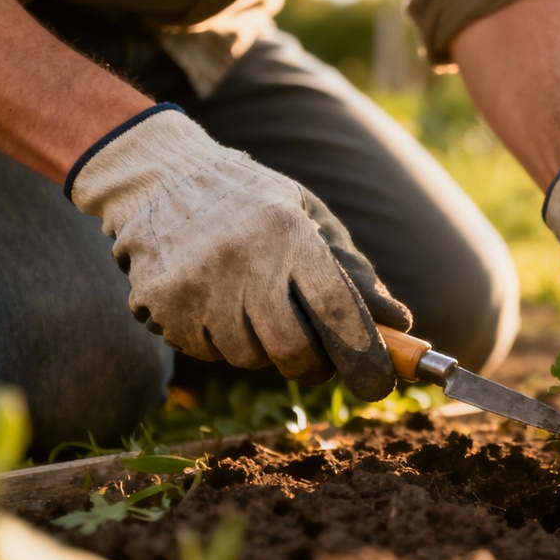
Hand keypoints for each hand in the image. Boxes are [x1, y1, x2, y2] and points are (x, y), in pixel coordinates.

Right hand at [67, 104, 410, 399]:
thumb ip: (353, 271)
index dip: (363, 355)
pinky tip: (215, 303)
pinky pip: (205, 351)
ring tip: (254, 309)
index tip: (378, 384)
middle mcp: (243, 259)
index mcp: (289, 233)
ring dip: (261, 350)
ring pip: (246, 357)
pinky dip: (219, 341)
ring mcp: (196, 283)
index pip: (336, 309)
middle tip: (315, 361)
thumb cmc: (253, 201)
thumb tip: (399, 322)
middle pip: (291, 349)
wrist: (160, 175)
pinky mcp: (159, 303)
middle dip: (311, 366)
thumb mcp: (309, 216)